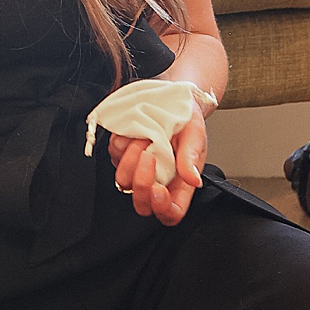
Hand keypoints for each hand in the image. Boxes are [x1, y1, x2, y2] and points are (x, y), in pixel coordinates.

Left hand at [109, 100, 206, 226]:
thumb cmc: (187, 120)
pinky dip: (123, 143)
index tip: (159, 188)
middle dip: (141, 183)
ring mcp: (136, 169)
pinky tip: (137, 132)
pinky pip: (114, 156)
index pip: (170, 213)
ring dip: (131, 159)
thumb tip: (193, 180)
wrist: (172, 96)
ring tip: (146, 138)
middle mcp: (157, 181)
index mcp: (179, 184)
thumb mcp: (195, 135)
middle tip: (149, 156)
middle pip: (142, 205)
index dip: (162, 208)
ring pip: (123, 181)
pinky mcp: (122, 155)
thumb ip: (192, 158)